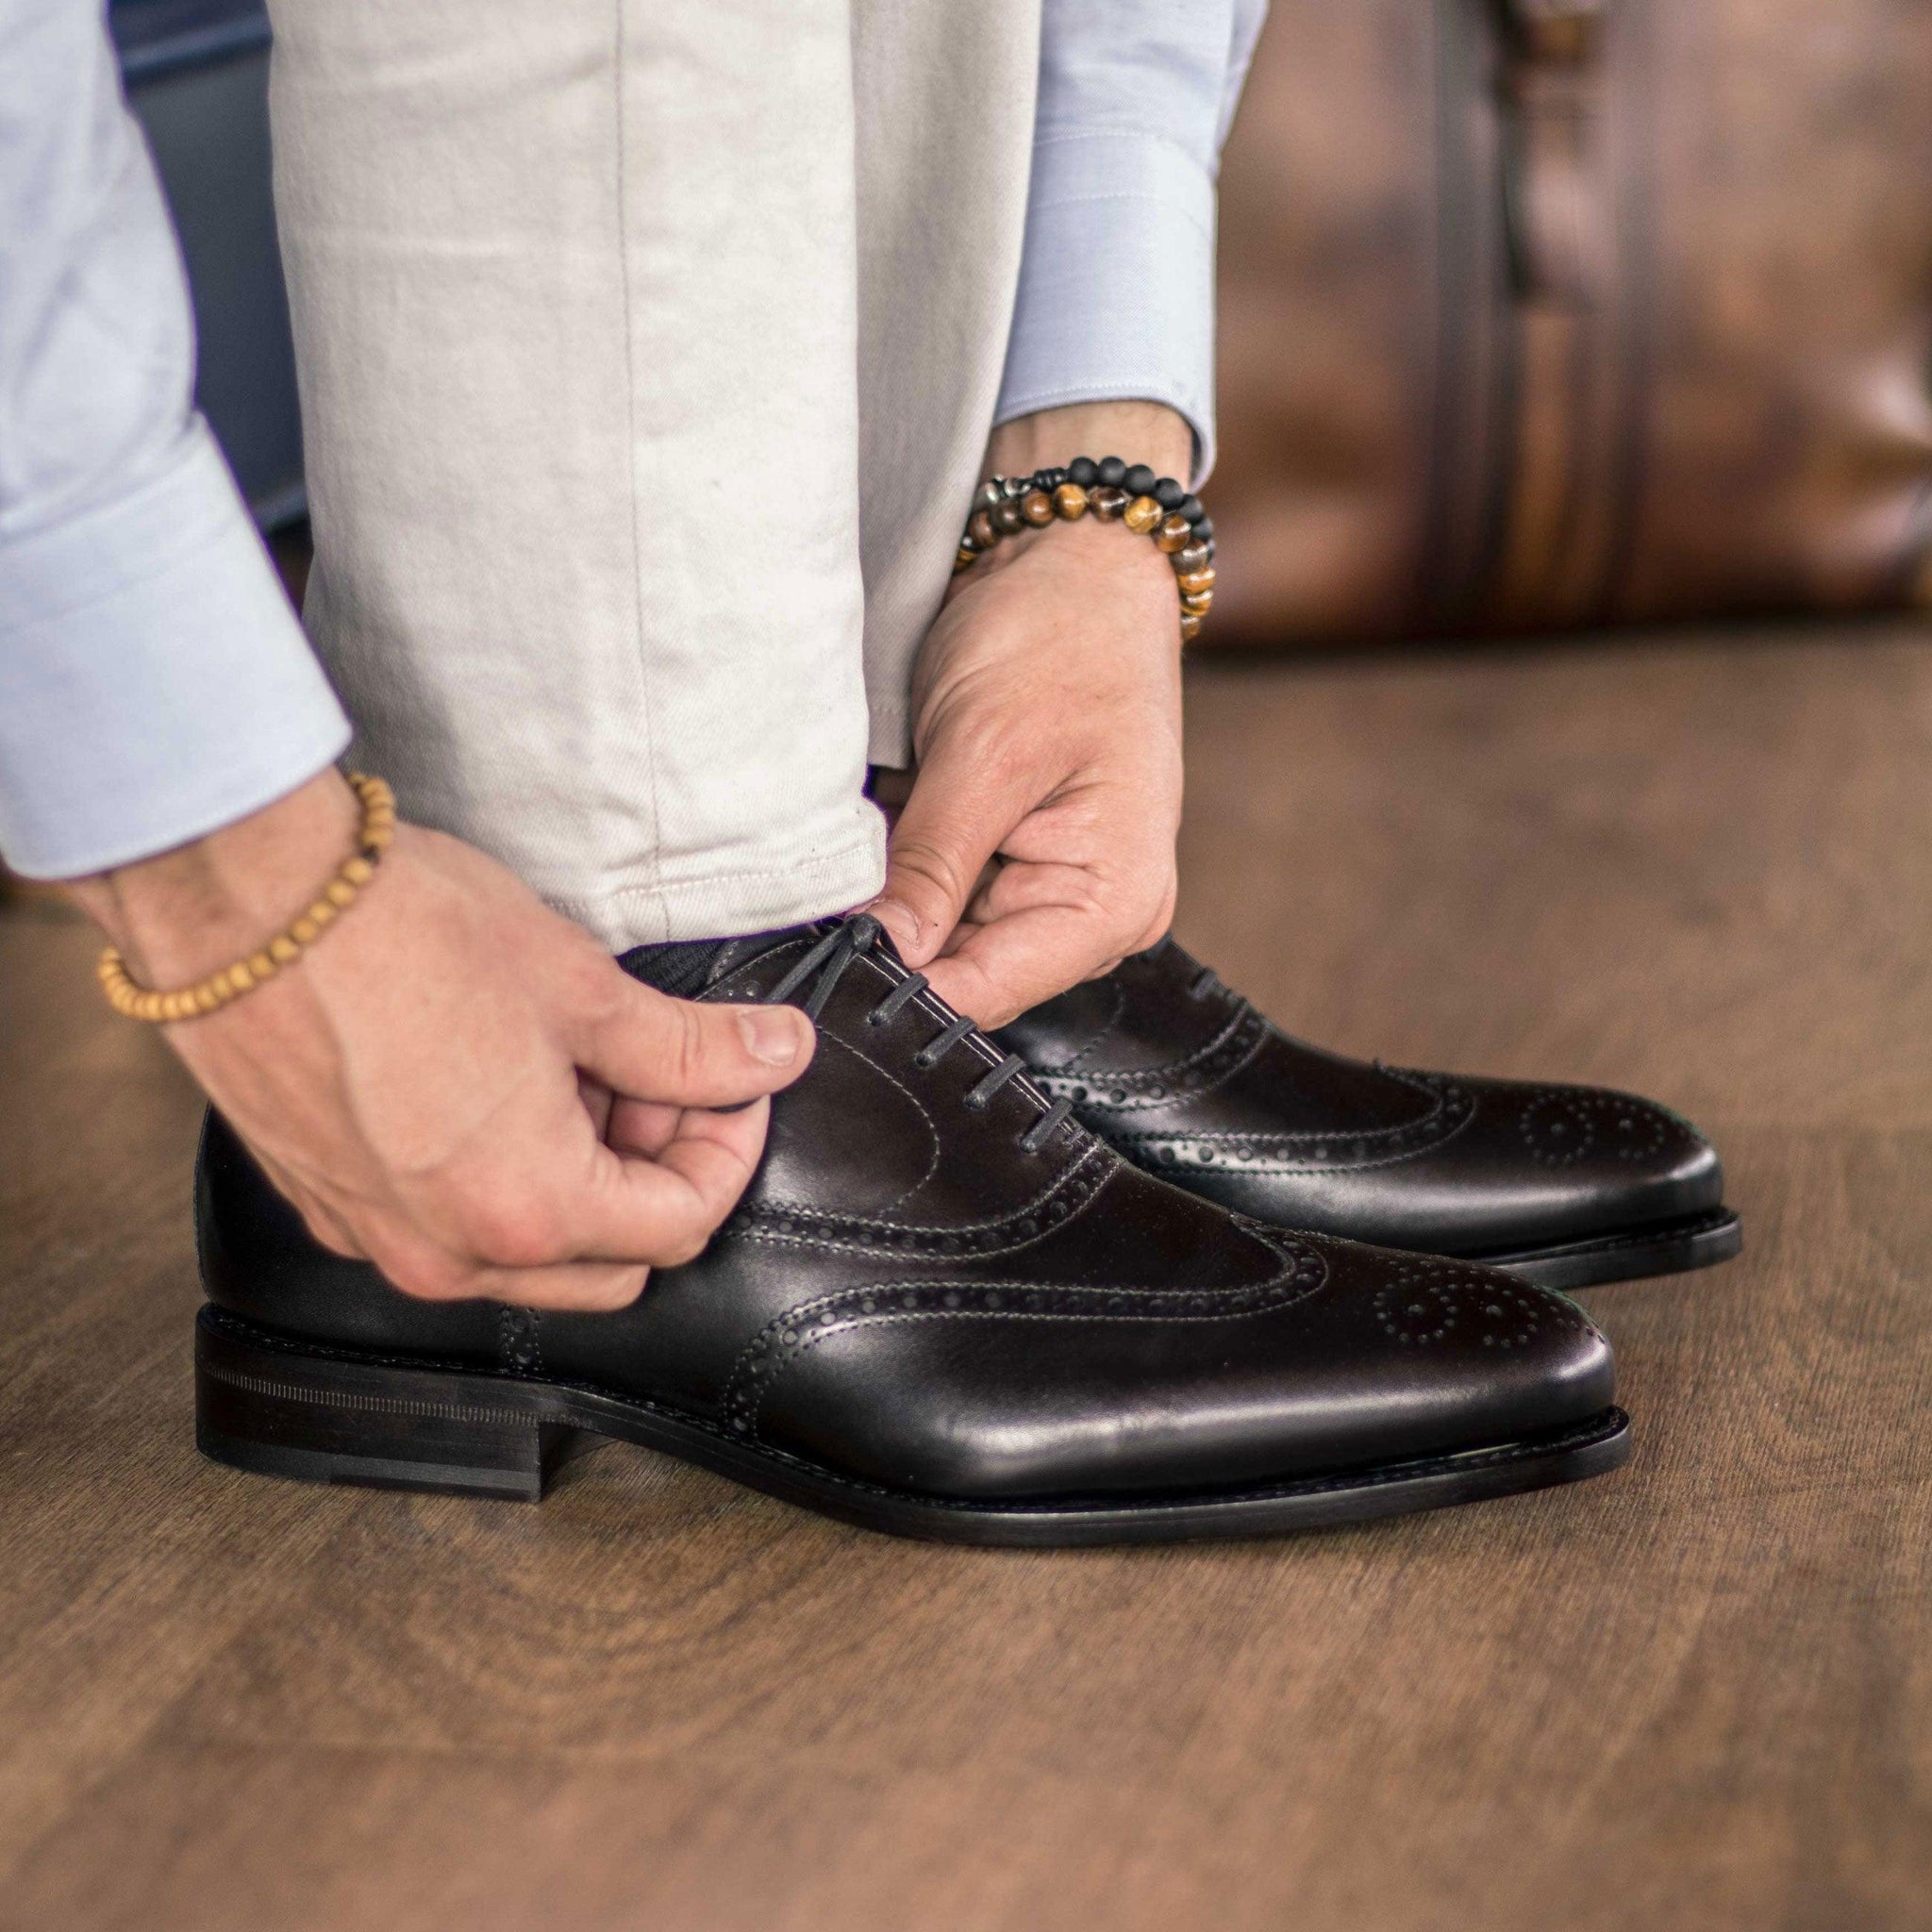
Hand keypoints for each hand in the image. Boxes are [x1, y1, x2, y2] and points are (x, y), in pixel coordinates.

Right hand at [64, 771, 812, 1309]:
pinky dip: (498, 1177)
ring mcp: (379, 1235)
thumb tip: (776, 1054)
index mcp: (528, 1212)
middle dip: (656, 1172)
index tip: (732, 1083)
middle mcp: (449, 1253)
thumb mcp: (581, 988)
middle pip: (612, 1260)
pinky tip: (497, 1083)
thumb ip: (689, 1045)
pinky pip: (445, 1226)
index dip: (728, 1148)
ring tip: (573, 1066)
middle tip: (658, 1076)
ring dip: (579, 1176)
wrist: (244, 900)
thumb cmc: (404, 936)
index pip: (682, 1223)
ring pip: (528, 1253)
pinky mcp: (329, 1202)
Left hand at [867, 402, 1190, 1027]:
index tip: (814, 968)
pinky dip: (899, 873)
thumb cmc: (1062, 637)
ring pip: (941, 940)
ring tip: (847, 850)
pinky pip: (942, 898)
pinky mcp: (1016, 862)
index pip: (984, 993)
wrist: (1079, 559)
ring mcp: (1053, 890)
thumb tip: (877, 957)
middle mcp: (1094, 914)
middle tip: (812, 900)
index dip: (894, 989)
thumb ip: (930, 868)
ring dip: (888, 904)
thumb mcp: (985, 753)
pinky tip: (872, 834)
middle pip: (962, 976)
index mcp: (1111, 902)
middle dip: (886, 942)